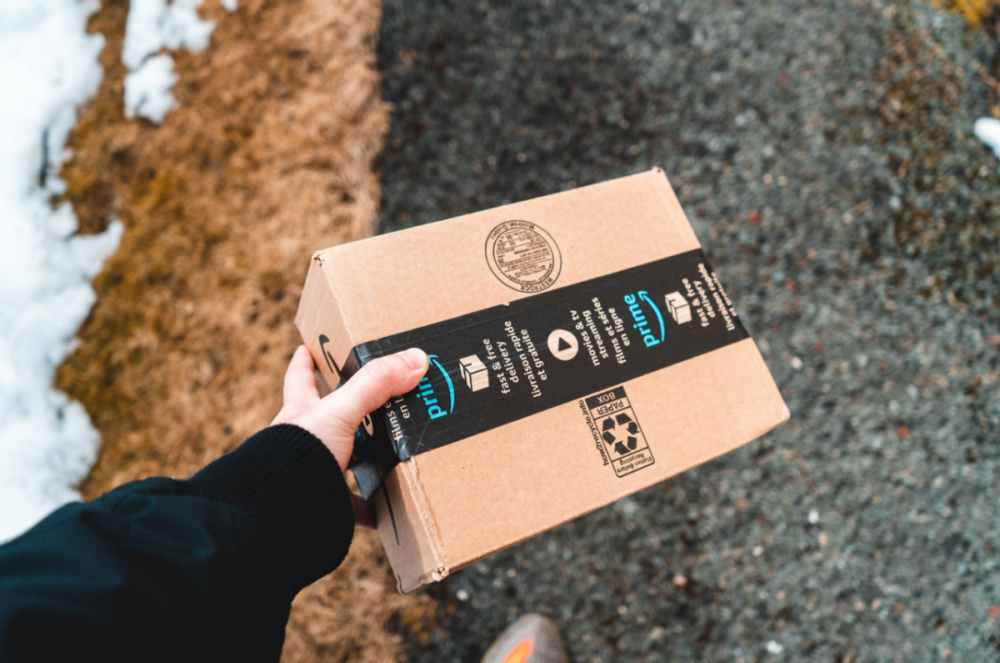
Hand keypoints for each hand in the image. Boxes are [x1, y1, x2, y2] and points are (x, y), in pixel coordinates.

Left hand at [271, 345, 427, 528]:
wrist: (282, 512)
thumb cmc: (299, 454)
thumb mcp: (341, 410)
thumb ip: (376, 383)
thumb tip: (415, 358)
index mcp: (302, 413)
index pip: (300, 378)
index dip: (304, 362)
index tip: (307, 349)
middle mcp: (305, 441)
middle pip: (326, 420)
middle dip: (349, 414)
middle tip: (376, 404)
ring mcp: (313, 472)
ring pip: (342, 462)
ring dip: (365, 461)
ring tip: (392, 457)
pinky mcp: (323, 503)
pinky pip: (351, 506)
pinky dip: (370, 510)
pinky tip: (386, 511)